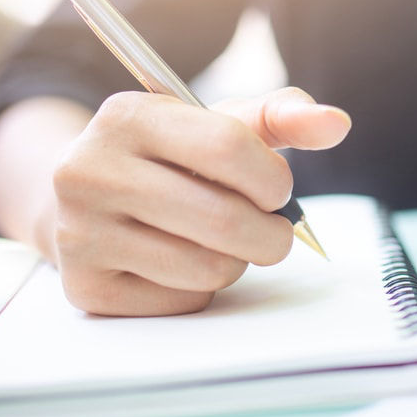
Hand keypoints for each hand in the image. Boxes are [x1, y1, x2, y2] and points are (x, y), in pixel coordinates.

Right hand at [50, 87, 350, 315]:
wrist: (91, 200)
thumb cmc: (172, 158)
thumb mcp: (219, 124)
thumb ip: (282, 117)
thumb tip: (336, 123)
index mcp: (127, 116)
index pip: (228, 147)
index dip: (272, 178)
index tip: (277, 190)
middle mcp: (88, 171)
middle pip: (224, 218)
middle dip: (271, 233)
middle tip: (273, 230)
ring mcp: (79, 232)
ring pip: (208, 267)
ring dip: (237, 261)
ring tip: (222, 241)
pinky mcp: (85, 287)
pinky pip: (183, 301)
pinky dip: (201, 288)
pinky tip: (181, 261)